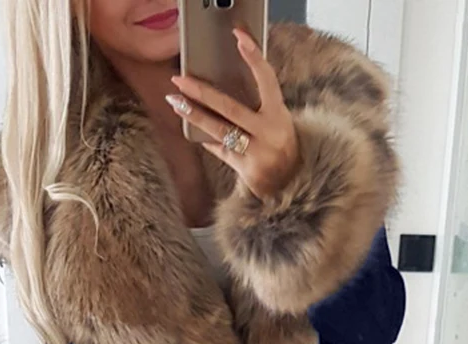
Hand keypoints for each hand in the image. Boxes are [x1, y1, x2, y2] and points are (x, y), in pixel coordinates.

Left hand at [167, 29, 299, 200]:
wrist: (292, 182)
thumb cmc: (279, 145)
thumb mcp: (276, 122)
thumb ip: (258, 107)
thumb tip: (222, 89)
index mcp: (279, 115)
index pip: (267, 79)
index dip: (254, 58)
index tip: (239, 38)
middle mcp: (269, 132)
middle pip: (230, 108)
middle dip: (202, 92)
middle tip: (180, 80)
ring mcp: (257, 152)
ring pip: (219, 130)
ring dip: (194, 115)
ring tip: (175, 102)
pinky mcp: (246, 169)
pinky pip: (220, 150)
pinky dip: (207, 139)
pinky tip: (191, 130)